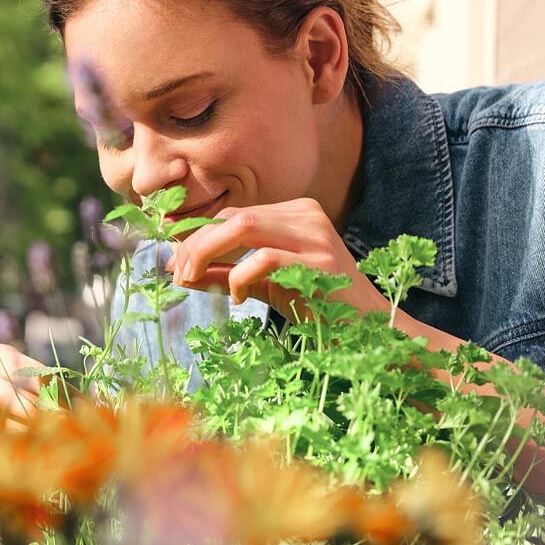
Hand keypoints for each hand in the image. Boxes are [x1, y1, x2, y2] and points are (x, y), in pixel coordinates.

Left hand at [164, 198, 384, 318]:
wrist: (369, 330)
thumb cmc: (318, 306)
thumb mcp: (266, 284)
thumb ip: (226, 274)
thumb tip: (181, 272)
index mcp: (295, 213)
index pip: (234, 215)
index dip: (198, 237)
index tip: (174, 263)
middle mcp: (306, 216)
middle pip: (234, 217)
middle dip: (197, 244)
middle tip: (177, 273)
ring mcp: (315, 237)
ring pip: (243, 227)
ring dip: (208, 254)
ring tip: (194, 280)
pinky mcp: (320, 263)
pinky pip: (264, 258)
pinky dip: (240, 277)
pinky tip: (239, 298)